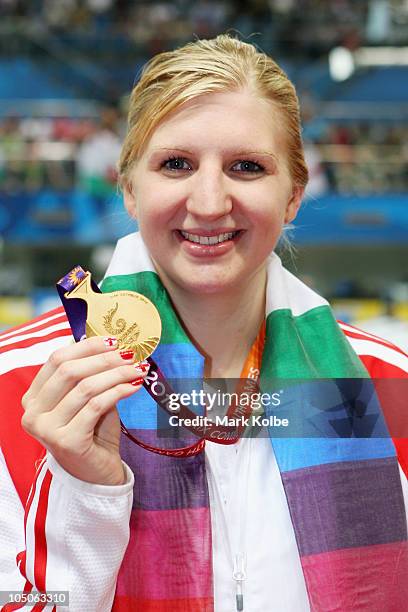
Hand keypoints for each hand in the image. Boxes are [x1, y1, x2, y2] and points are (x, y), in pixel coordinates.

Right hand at [21, 336, 148, 485]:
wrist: (97, 474)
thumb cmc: (93, 432)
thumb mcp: (88, 398)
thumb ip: (92, 374)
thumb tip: (111, 342)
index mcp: (34, 397)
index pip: (57, 359)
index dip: (87, 346)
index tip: (114, 340)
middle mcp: (33, 413)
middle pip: (69, 371)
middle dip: (104, 359)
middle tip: (131, 354)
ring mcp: (46, 429)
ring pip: (85, 388)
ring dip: (117, 374)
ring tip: (138, 369)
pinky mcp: (66, 441)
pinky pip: (96, 406)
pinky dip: (118, 392)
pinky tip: (134, 387)